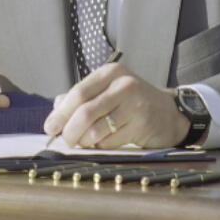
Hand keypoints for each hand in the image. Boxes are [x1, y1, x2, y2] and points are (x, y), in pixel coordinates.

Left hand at [43, 63, 188, 149]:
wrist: (169, 113)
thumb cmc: (132, 102)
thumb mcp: (108, 91)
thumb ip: (82, 97)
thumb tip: (55, 110)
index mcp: (110, 73)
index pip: (78, 93)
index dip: (60, 114)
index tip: (49, 127)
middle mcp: (123, 85)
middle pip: (84, 113)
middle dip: (69, 132)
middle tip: (65, 141)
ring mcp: (135, 105)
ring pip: (96, 131)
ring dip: (85, 142)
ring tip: (86, 142)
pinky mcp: (142, 124)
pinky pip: (110, 142)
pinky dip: (102, 146)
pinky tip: (106, 142)